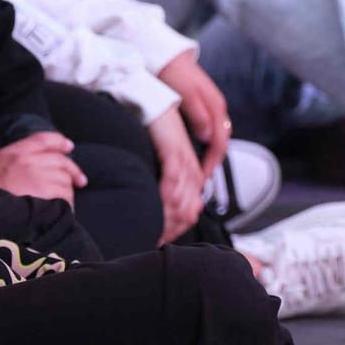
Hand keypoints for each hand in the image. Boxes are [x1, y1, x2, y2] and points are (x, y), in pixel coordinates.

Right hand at [0, 130, 86, 204]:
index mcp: (14, 152)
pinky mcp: (46, 193)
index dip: (59, 141)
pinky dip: (67, 204)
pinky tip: (64, 210)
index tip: (69, 146)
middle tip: (80, 180)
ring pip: (65, 179)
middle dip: (73, 171)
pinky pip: (65, 195)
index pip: (43, 139)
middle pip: (60, 160)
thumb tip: (29, 159)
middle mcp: (28, 160)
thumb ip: (11, 159)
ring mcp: (39, 176)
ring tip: (64, 201)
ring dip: (67, 191)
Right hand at [147, 110, 205, 243]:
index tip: (159, 239)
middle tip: (153, 238)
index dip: (176, 228)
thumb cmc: (155, 136)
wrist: (155, 105)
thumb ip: (165, 185)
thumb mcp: (163, 165)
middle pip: (188, 209)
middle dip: (171, 227)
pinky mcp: (175, 151)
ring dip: (166, 216)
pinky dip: (166, 194)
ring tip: (151, 227)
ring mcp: (186, 162)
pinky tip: (155, 203)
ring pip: (182, 198)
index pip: (191, 211)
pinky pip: (174, 178)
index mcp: (192, 175)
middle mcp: (193, 171)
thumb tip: (158, 210)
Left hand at [158, 49, 229, 180]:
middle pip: (221, 140)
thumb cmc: (173, 72)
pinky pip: (208, 129)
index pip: (220, 140)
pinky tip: (194, 149)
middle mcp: (216, 107)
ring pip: (215, 135)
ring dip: (209, 153)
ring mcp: (209, 105)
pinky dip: (204, 143)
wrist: (164, 54)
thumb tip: (208, 137)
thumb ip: (198, 115)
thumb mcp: (185, 94)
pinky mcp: (201, 105)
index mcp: (215, 105)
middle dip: (213, 161)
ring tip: (198, 169)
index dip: (213, 160)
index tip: (203, 176)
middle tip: (201, 179)